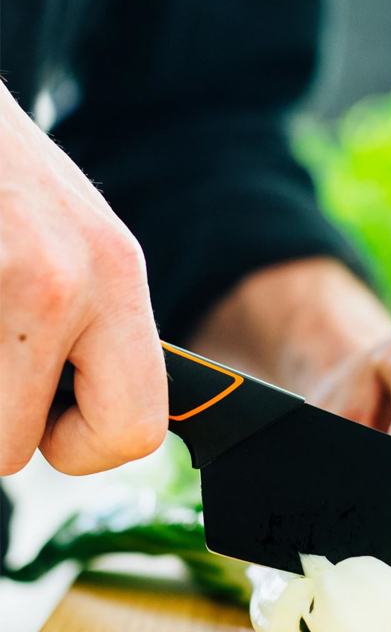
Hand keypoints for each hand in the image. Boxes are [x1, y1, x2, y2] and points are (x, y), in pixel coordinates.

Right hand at [0, 83, 167, 475]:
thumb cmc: (16, 183)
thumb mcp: (89, 249)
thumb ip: (104, 332)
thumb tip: (101, 417)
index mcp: (118, 278)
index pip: (136, 429)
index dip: (88, 446)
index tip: (59, 422)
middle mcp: (60, 282)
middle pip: (16, 448)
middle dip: (7, 433)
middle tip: (7, 382)